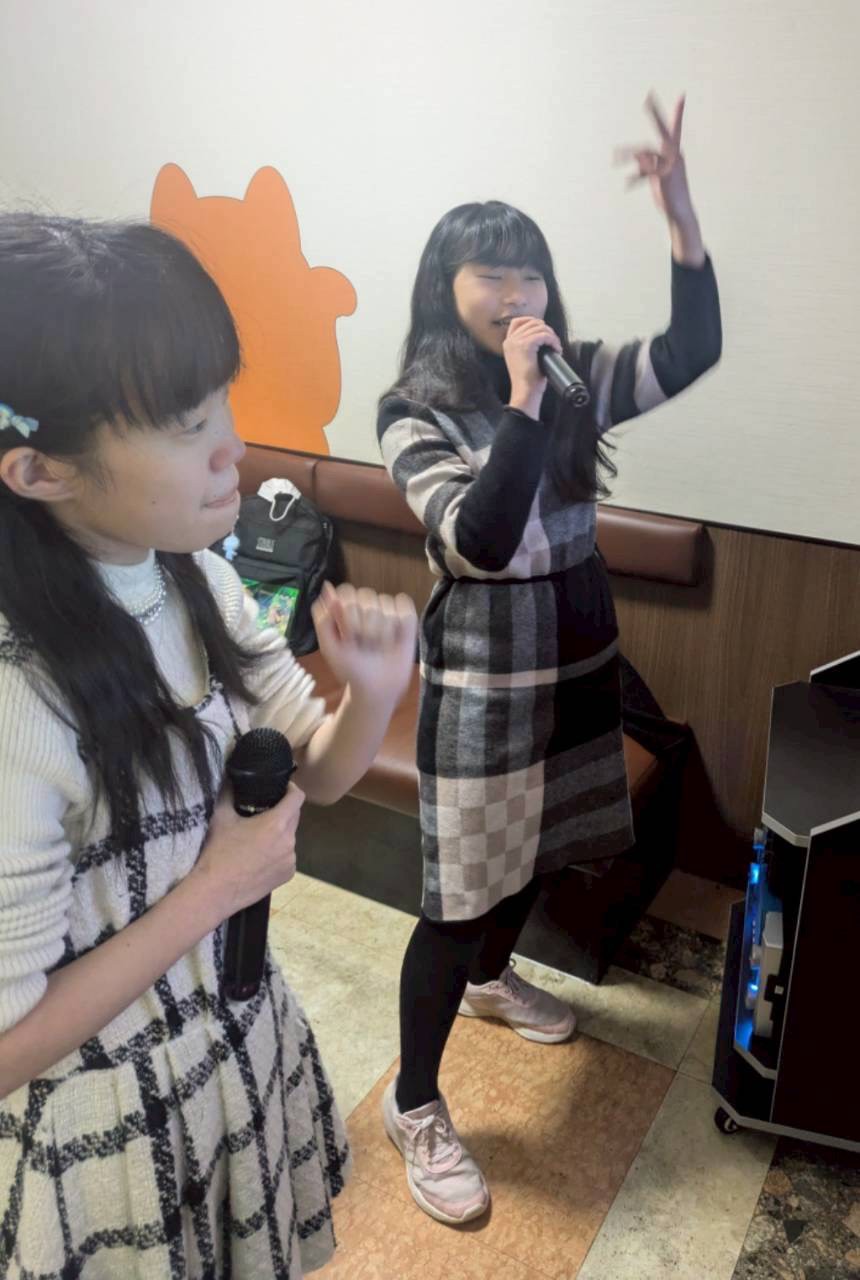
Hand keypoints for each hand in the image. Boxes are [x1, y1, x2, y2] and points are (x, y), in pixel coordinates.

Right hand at [194, 783, 304, 918]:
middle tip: (264, 812)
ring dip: (280, 835)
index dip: (291, 789)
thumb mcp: (221, 817)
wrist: (215, 891)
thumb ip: (229, 793)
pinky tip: (260, 859)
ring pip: (290, 838)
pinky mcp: (288, 875)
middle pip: (294, 817)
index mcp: (277, 823)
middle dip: (283, 811)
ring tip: (258, 840)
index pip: (297, 798)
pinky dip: (278, 854)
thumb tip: (231, 778)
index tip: (282, 789)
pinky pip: (287, 857)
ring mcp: (290, 860)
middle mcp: (289, 841)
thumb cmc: (218, 852)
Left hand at [311, 582, 417, 706]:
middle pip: (367, 598)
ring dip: (383, 633)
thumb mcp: (330, 648)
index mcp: (346, 607)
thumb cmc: (351, 668)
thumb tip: (328, 588)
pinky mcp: (407, 619)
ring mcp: (388, 610)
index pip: (347, 593)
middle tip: (364, 646)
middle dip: (364, 628)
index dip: (348, 617)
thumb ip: (324, 619)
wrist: (376, 688)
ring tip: (379, 647)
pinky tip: (396, 640)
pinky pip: (406, 611)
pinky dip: (402, 627)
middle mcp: (367, 604)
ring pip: (386, 607)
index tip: (347, 638)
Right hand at [503, 316, 562, 416]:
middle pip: (532, 322)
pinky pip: (544, 335)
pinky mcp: (526, 345)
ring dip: (552, 336)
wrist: (525, 392)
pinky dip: (553, 341)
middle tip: (553, 343)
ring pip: (540, 328)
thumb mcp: (523, 359)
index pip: (518, 321)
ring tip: (556, 347)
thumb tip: (543, 337)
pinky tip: (557, 350)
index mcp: (508, 343)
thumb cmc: (527, 380)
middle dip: (546, 330)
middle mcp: (510, 340)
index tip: (543, 330)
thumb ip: (527, 346)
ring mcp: (517, 342)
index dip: (532, 321)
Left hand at [615, 92, 694, 224]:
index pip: (676, 129)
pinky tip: (627, 184)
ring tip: (614, 158)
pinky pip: (644, 171)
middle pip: (664, 130)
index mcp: (675, 153)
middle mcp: (675, 155)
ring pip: (645, 151)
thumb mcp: (657, 176)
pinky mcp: (663, 176)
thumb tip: (636, 156)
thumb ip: (647, 164)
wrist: (680, 213)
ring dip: (627, 154)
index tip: (682, 96)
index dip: (678, 113)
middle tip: (648, 96)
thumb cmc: (670, 194)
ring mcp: (670, 165)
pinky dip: (635, 177)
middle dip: (655, 113)